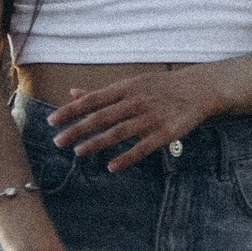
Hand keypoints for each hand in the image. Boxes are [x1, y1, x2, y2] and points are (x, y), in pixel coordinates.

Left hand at [48, 66, 221, 171]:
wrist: (199, 89)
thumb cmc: (160, 87)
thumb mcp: (131, 84)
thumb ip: (101, 92)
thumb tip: (73, 93)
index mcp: (127, 87)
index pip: (93, 100)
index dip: (72, 110)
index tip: (52, 121)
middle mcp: (137, 101)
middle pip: (102, 117)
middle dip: (78, 129)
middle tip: (58, 141)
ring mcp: (151, 117)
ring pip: (119, 132)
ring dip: (97, 143)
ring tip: (78, 152)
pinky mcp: (165, 133)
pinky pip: (143, 148)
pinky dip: (127, 157)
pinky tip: (112, 167)